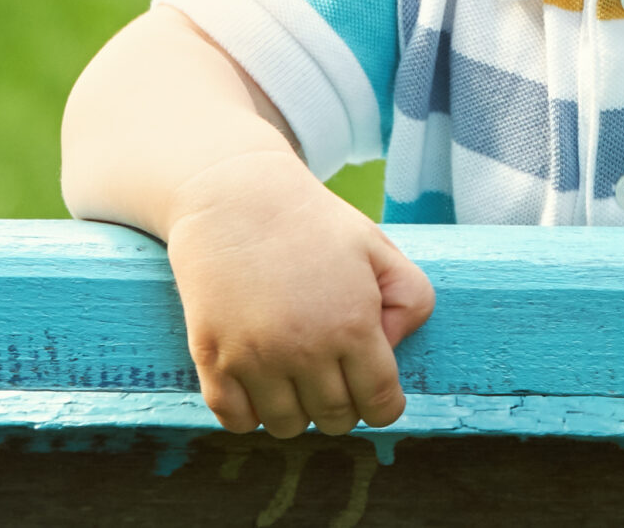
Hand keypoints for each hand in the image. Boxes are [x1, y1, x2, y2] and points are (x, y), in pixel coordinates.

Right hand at [165, 149, 434, 436]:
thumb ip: (411, 300)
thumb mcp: (378, 248)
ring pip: (287, 426)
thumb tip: (392, 350)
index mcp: (352, 325)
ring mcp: (254, 358)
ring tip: (295, 376)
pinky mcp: (211, 359)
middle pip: (335, 419)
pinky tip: (259, 385)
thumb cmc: (311, 223)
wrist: (233, 196)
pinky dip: (250, 414)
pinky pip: (235, 420)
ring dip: (297, 410)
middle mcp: (304, 350)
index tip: (375, 392)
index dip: (384, 404)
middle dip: (343, 405)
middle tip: (333, 374)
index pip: (380, 405)